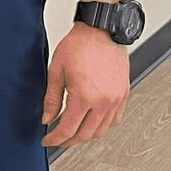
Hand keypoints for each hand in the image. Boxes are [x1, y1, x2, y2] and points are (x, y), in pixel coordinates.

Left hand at [42, 22, 129, 146]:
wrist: (100, 30)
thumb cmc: (80, 45)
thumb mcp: (56, 71)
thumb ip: (51, 99)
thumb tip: (47, 118)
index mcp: (85, 96)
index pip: (67, 129)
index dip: (55, 139)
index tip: (47, 140)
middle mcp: (103, 101)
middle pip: (85, 134)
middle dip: (68, 141)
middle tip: (58, 139)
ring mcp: (116, 99)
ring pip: (101, 131)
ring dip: (85, 136)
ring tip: (73, 133)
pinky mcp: (123, 94)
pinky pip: (114, 120)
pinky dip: (102, 127)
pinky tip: (91, 125)